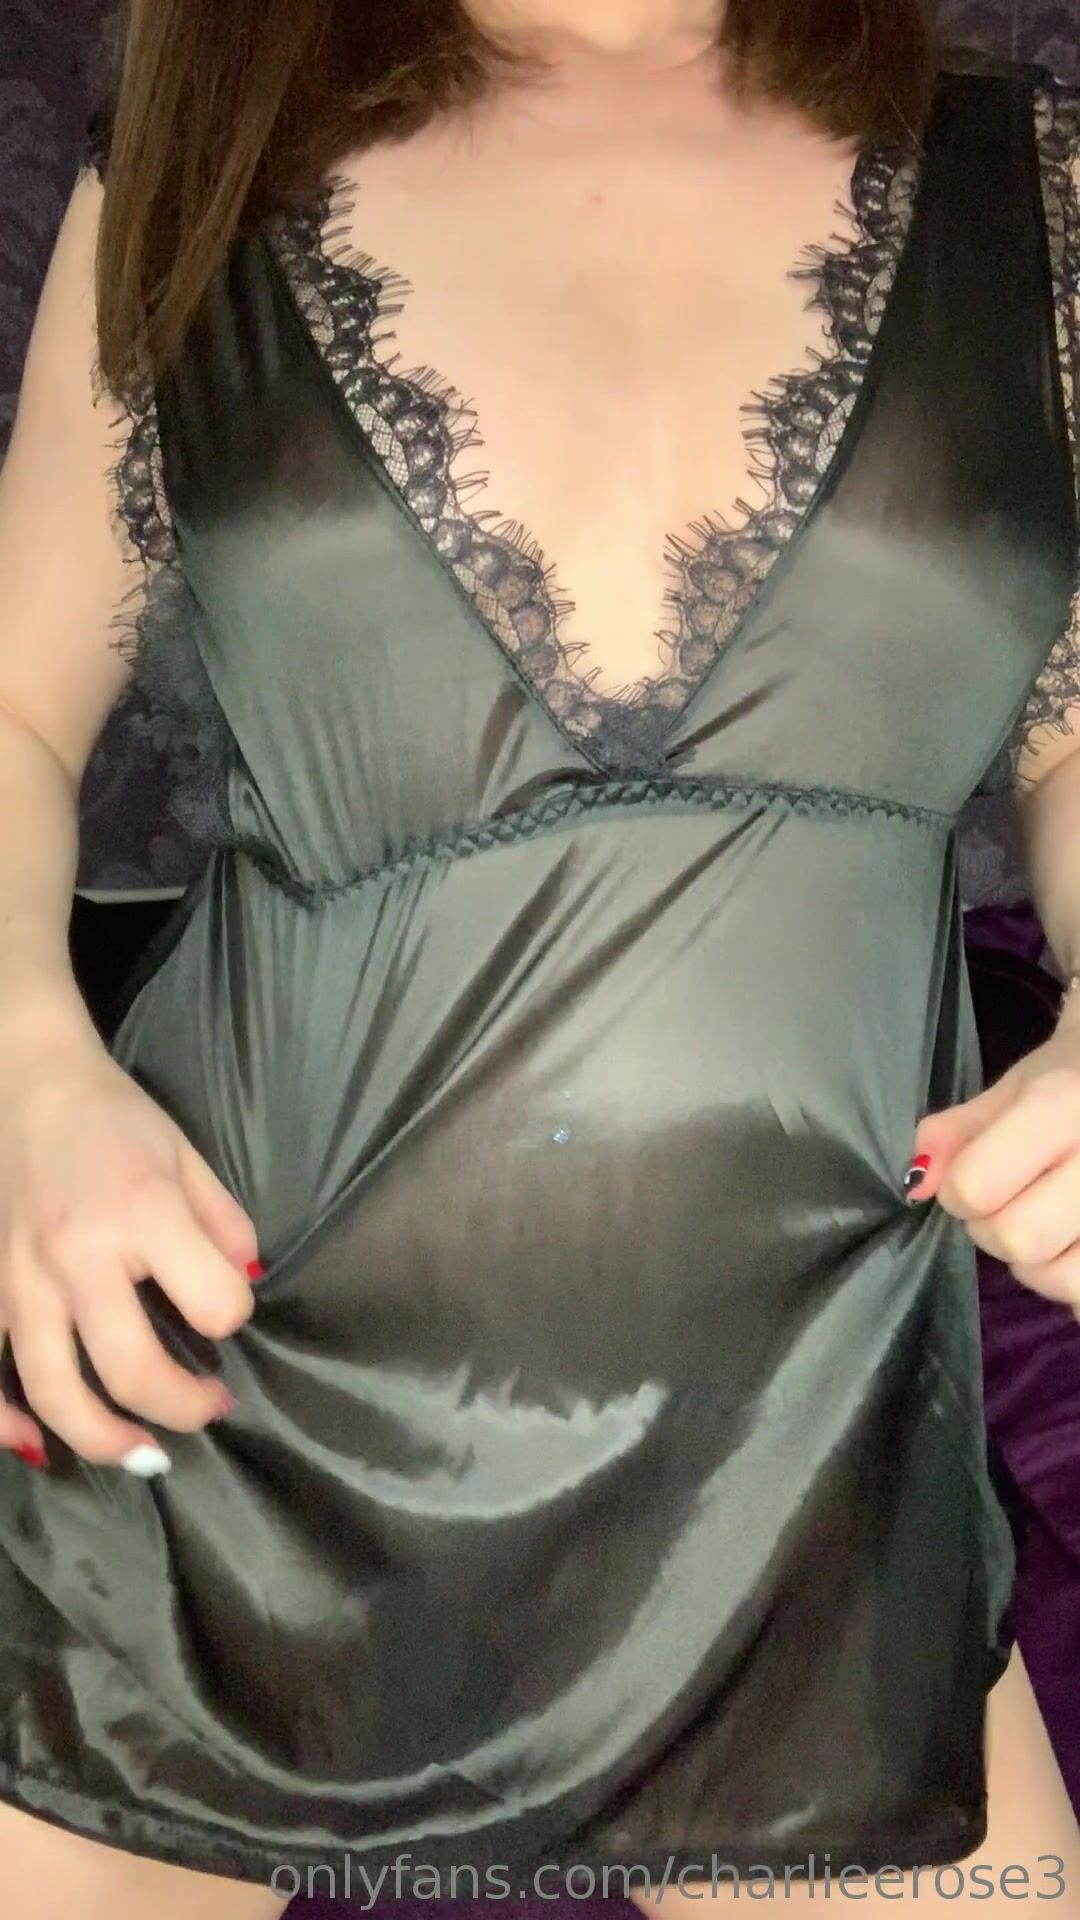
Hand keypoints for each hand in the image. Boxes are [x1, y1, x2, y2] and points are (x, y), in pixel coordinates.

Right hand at [0, 1040, 260, 1472]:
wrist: (19, 1081)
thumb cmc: (110, 1116)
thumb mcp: (184, 1154)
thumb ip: (221, 1223)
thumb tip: (245, 1284)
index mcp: (142, 1213)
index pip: (214, 1303)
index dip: (232, 1316)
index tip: (228, 1310)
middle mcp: (77, 1255)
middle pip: (133, 1369)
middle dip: (183, 1406)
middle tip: (210, 1409)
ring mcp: (21, 1279)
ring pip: (55, 1391)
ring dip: (105, 1439)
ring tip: (143, 1453)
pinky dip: (9, 1421)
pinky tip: (41, 1444)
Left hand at [908, 1004, 1079, 1316]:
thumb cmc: (1077, 1075)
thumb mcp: (1016, 1088)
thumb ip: (957, 1135)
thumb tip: (916, 1186)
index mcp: (1062, 1106)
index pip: (975, 1187)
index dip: (959, 1192)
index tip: (975, 1177)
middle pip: (1018, 1239)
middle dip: (996, 1230)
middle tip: (1015, 1202)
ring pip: (1064, 1278)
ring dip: (1041, 1266)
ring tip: (1051, 1228)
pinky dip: (1074, 1284)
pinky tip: (1074, 1247)